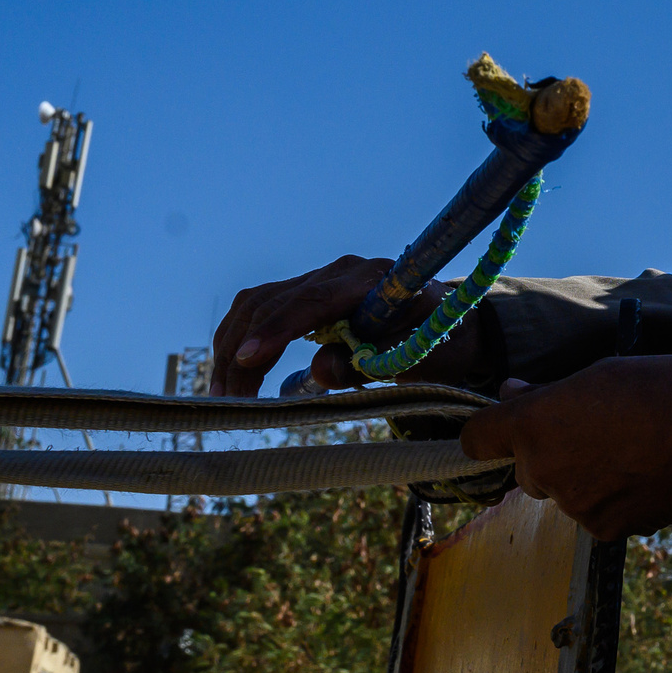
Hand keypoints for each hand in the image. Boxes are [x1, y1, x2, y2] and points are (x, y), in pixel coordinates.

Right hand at [209, 257, 479, 395]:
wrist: (448, 321)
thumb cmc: (440, 341)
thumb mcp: (418, 357)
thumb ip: (375, 361)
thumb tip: (322, 371)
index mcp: (372, 280)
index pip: (313, 300)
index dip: (277, 328)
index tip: (246, 358)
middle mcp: (340, 271)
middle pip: (274, 302)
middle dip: (243, 352)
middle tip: (230, 401)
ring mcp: (321, 278)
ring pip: (257, 303)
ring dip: (232, 347)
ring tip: (223, 394)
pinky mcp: (307, 291)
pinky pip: (261, 307)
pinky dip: (239, 338)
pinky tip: (230, 372)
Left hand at [459, 356, 671, 540]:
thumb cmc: (661, 389)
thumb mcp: (599, 374)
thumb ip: (548, 393)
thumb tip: (512, 393)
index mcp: (534, 424)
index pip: (477, 438)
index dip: (490, 433)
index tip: (508, 428)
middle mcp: (543, 469)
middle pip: (528, 469)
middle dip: (552, 455)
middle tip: (599, 433)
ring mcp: (573, 505)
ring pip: (565, 493)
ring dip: (585, 479)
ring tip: (632, 454)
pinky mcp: (604, 530)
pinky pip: (596, 514)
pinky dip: (613, 501)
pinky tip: (644, 477)